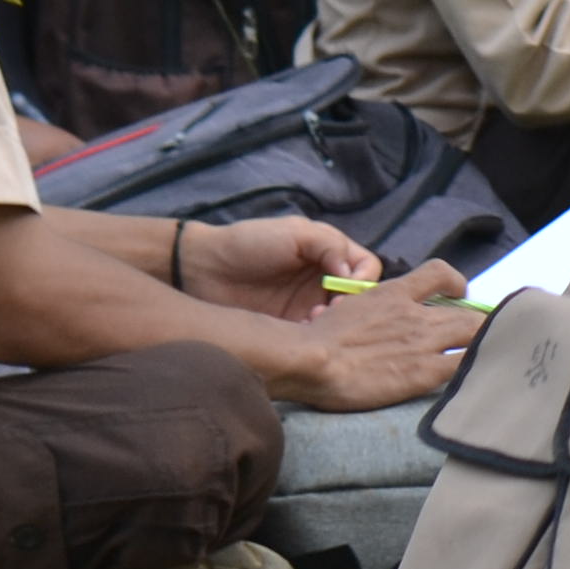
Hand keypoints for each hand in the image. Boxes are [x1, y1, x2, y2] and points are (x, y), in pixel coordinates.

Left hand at [185, 217, 383, 321]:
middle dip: (351, 305)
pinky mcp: (290, 326)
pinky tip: (300, 331)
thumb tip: (352, 273)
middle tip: (330, 308)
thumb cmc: (250, 243)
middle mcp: (323, 281)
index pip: (366, 268)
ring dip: (333, 322)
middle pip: (358, 297)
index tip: (345, 286)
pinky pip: (314, 336)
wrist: (203, 268)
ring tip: (314, 319)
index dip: (363, 278)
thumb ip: (329, 245)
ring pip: (339, 320)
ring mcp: (307, 305)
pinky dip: (314, 336)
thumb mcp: (295, 233)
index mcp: (329, 255)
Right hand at [276, 266, 477, 410]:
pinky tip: (478, 377)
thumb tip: (377, 316)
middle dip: (478, 325)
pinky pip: (467, 365)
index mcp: (394, 293)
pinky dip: (477, 367)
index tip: (458, 294)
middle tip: (477, 338)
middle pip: (468, 313)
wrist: (311, 360)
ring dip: (485, 344)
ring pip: (476, 334)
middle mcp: (416, 315)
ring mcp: (425, 342)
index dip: (454, 283)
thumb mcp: (347, 308)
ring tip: (486, 356)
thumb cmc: (316, 339)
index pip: (438, 273)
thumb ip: (371, 309)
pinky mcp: (426, 372)